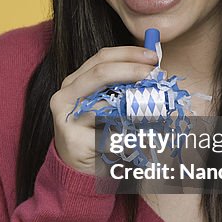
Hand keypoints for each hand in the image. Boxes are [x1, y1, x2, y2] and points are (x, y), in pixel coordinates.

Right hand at [49, 45, 158, 173]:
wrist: (78, 167)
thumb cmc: (98, 131)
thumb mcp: (109, 104)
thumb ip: (124, 86)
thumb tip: (156, 70)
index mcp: (75, 81)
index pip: (102, 57)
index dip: (129, 54)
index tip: (154, 57)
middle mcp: (65, 95)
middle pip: (101, 74)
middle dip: (132, 71)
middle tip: (156, 75)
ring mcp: (66, 118)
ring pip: (108, 106)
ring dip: (135, 110)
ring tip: (152, 114)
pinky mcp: (74, 140)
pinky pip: (110, 134)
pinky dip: (128, 136)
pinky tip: (134, 140)